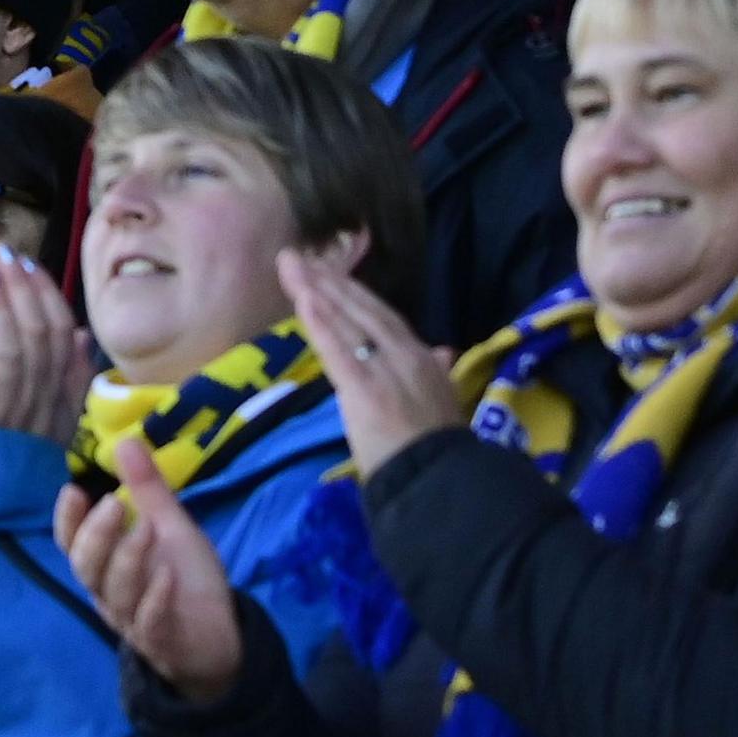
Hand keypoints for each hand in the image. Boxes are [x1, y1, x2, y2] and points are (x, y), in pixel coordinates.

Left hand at [0, 244, 92, 439]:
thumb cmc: (14, 473)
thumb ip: (69, 383)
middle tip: (2, 254)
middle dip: (21, 290)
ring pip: (11, 351)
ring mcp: (10, 419)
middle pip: (39, 338)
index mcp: (62, 406)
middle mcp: (42, 409)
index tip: (30, 267)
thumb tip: (81, 334)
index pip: (63, 341)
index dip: (47, 299)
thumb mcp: (52, 428)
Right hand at [55, 435, 245, 700]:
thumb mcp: (169, 527)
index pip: (73, 544)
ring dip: (128, 559)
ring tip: (147, 528)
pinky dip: (155, 599)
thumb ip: (146, 490)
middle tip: (113, 504)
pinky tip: (167, 576)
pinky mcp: (162, 641)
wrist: (219, 634)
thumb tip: (126, 440)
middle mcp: (110, 593)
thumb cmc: (185, 576)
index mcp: (106, 565)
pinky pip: (150, 623)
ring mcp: (134, 620)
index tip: (73, 490)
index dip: (67, 520)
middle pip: (87, 568)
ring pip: (116, 593)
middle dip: (96, 535)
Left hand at [280, 250, 461, 478]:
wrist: (439, 479)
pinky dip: (321, 323)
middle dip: (329, 281)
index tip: (330, 272)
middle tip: (298, 257)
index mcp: (422, 358)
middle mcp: (405, 355)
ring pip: (346, 322)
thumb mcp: (446, 402)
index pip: (383, 317)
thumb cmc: (440, 448)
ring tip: (292, 266)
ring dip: (317, 291)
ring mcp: (384, 369)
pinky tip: (305, 299)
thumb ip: (441, 373)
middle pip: (361, 310)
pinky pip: (338, 350)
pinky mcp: (364, 389)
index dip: (354, 293)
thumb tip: (444, 352)